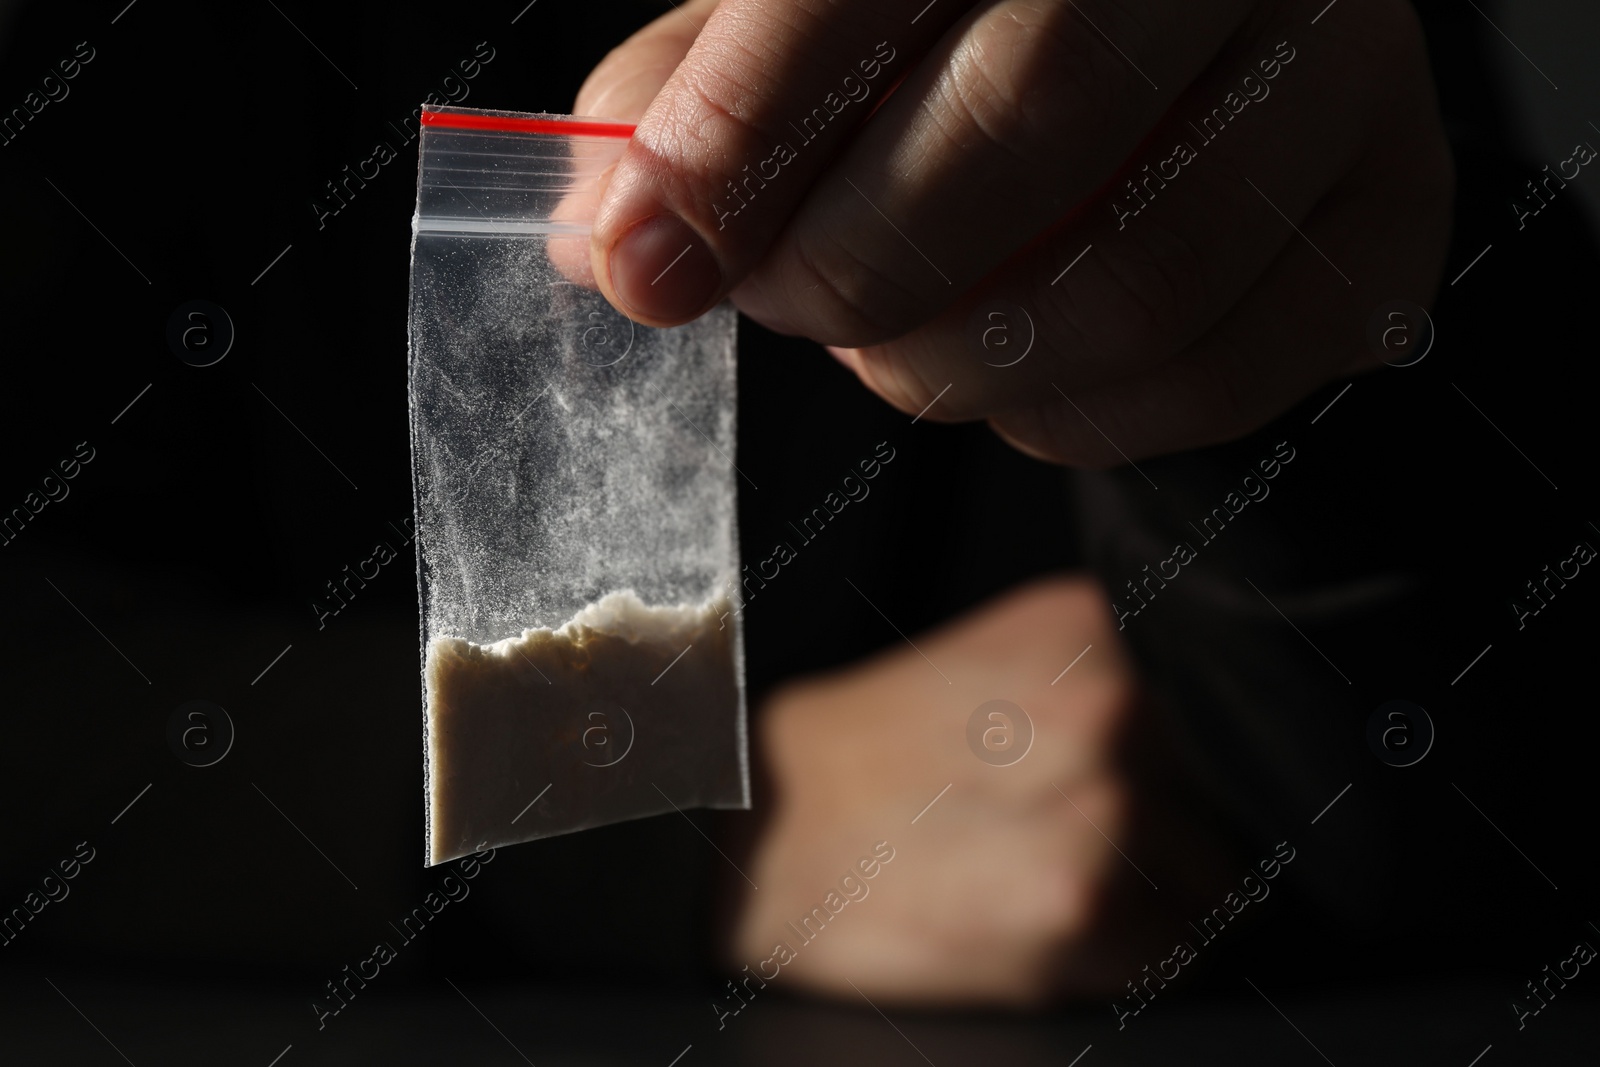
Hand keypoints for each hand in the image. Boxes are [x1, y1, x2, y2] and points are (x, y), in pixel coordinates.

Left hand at [575, 0, 1451, 463]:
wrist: (1207, 39)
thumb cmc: (982, 24)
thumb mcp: (830, 17)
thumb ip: (705, 95)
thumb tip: (610, 235)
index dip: (739, 132)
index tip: (651, 255)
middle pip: (1024, 122)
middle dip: (854, 266)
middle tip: (784, 301)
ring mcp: (1344, 73)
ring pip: (1131, 281)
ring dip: (956, 366)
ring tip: (894, 348)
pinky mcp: (1390, 215)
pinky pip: (1214, 377)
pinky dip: (1072, 420)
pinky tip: (1016, 379)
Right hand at [716, 577, 1232, 1004]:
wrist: (742, 846)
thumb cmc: (846, 766)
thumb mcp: (971, 664)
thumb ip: (1081, 681)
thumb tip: (1185, 749)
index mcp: (1080, 624)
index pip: (1198, 720)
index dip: (1151, 770)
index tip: (1071, 791)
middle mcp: (1101, 697)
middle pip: (1208, 803)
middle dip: (1150, 839)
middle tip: (1033, 844)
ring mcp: (1096, 796)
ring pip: (1201, 881)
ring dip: (1133, 903)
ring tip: (1020, 883)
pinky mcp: (1071, 897)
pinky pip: (1164, 952)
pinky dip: (1108, 960)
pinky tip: (1017, 924)